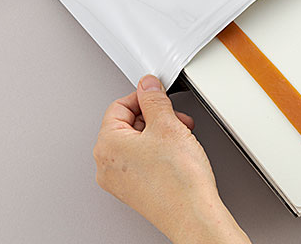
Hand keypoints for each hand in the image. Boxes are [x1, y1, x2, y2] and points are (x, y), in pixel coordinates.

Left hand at [93, 75, 250, 243]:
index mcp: (107, 146)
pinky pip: (142, 161)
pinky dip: (159, 152)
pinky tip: (178, 155)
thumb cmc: (178, 180)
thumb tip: (147, 85)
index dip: (143, 97)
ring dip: (160, 134)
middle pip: (127, 125)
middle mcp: (107, 166)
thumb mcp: (167, 125)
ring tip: (181, 138)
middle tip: (176, 119)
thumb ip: (154, 99)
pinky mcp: (135, 191)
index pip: (118, 106)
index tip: (159, 95)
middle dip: (155, 117)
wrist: (193, 214)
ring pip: (137, 143)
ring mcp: (120, 181)